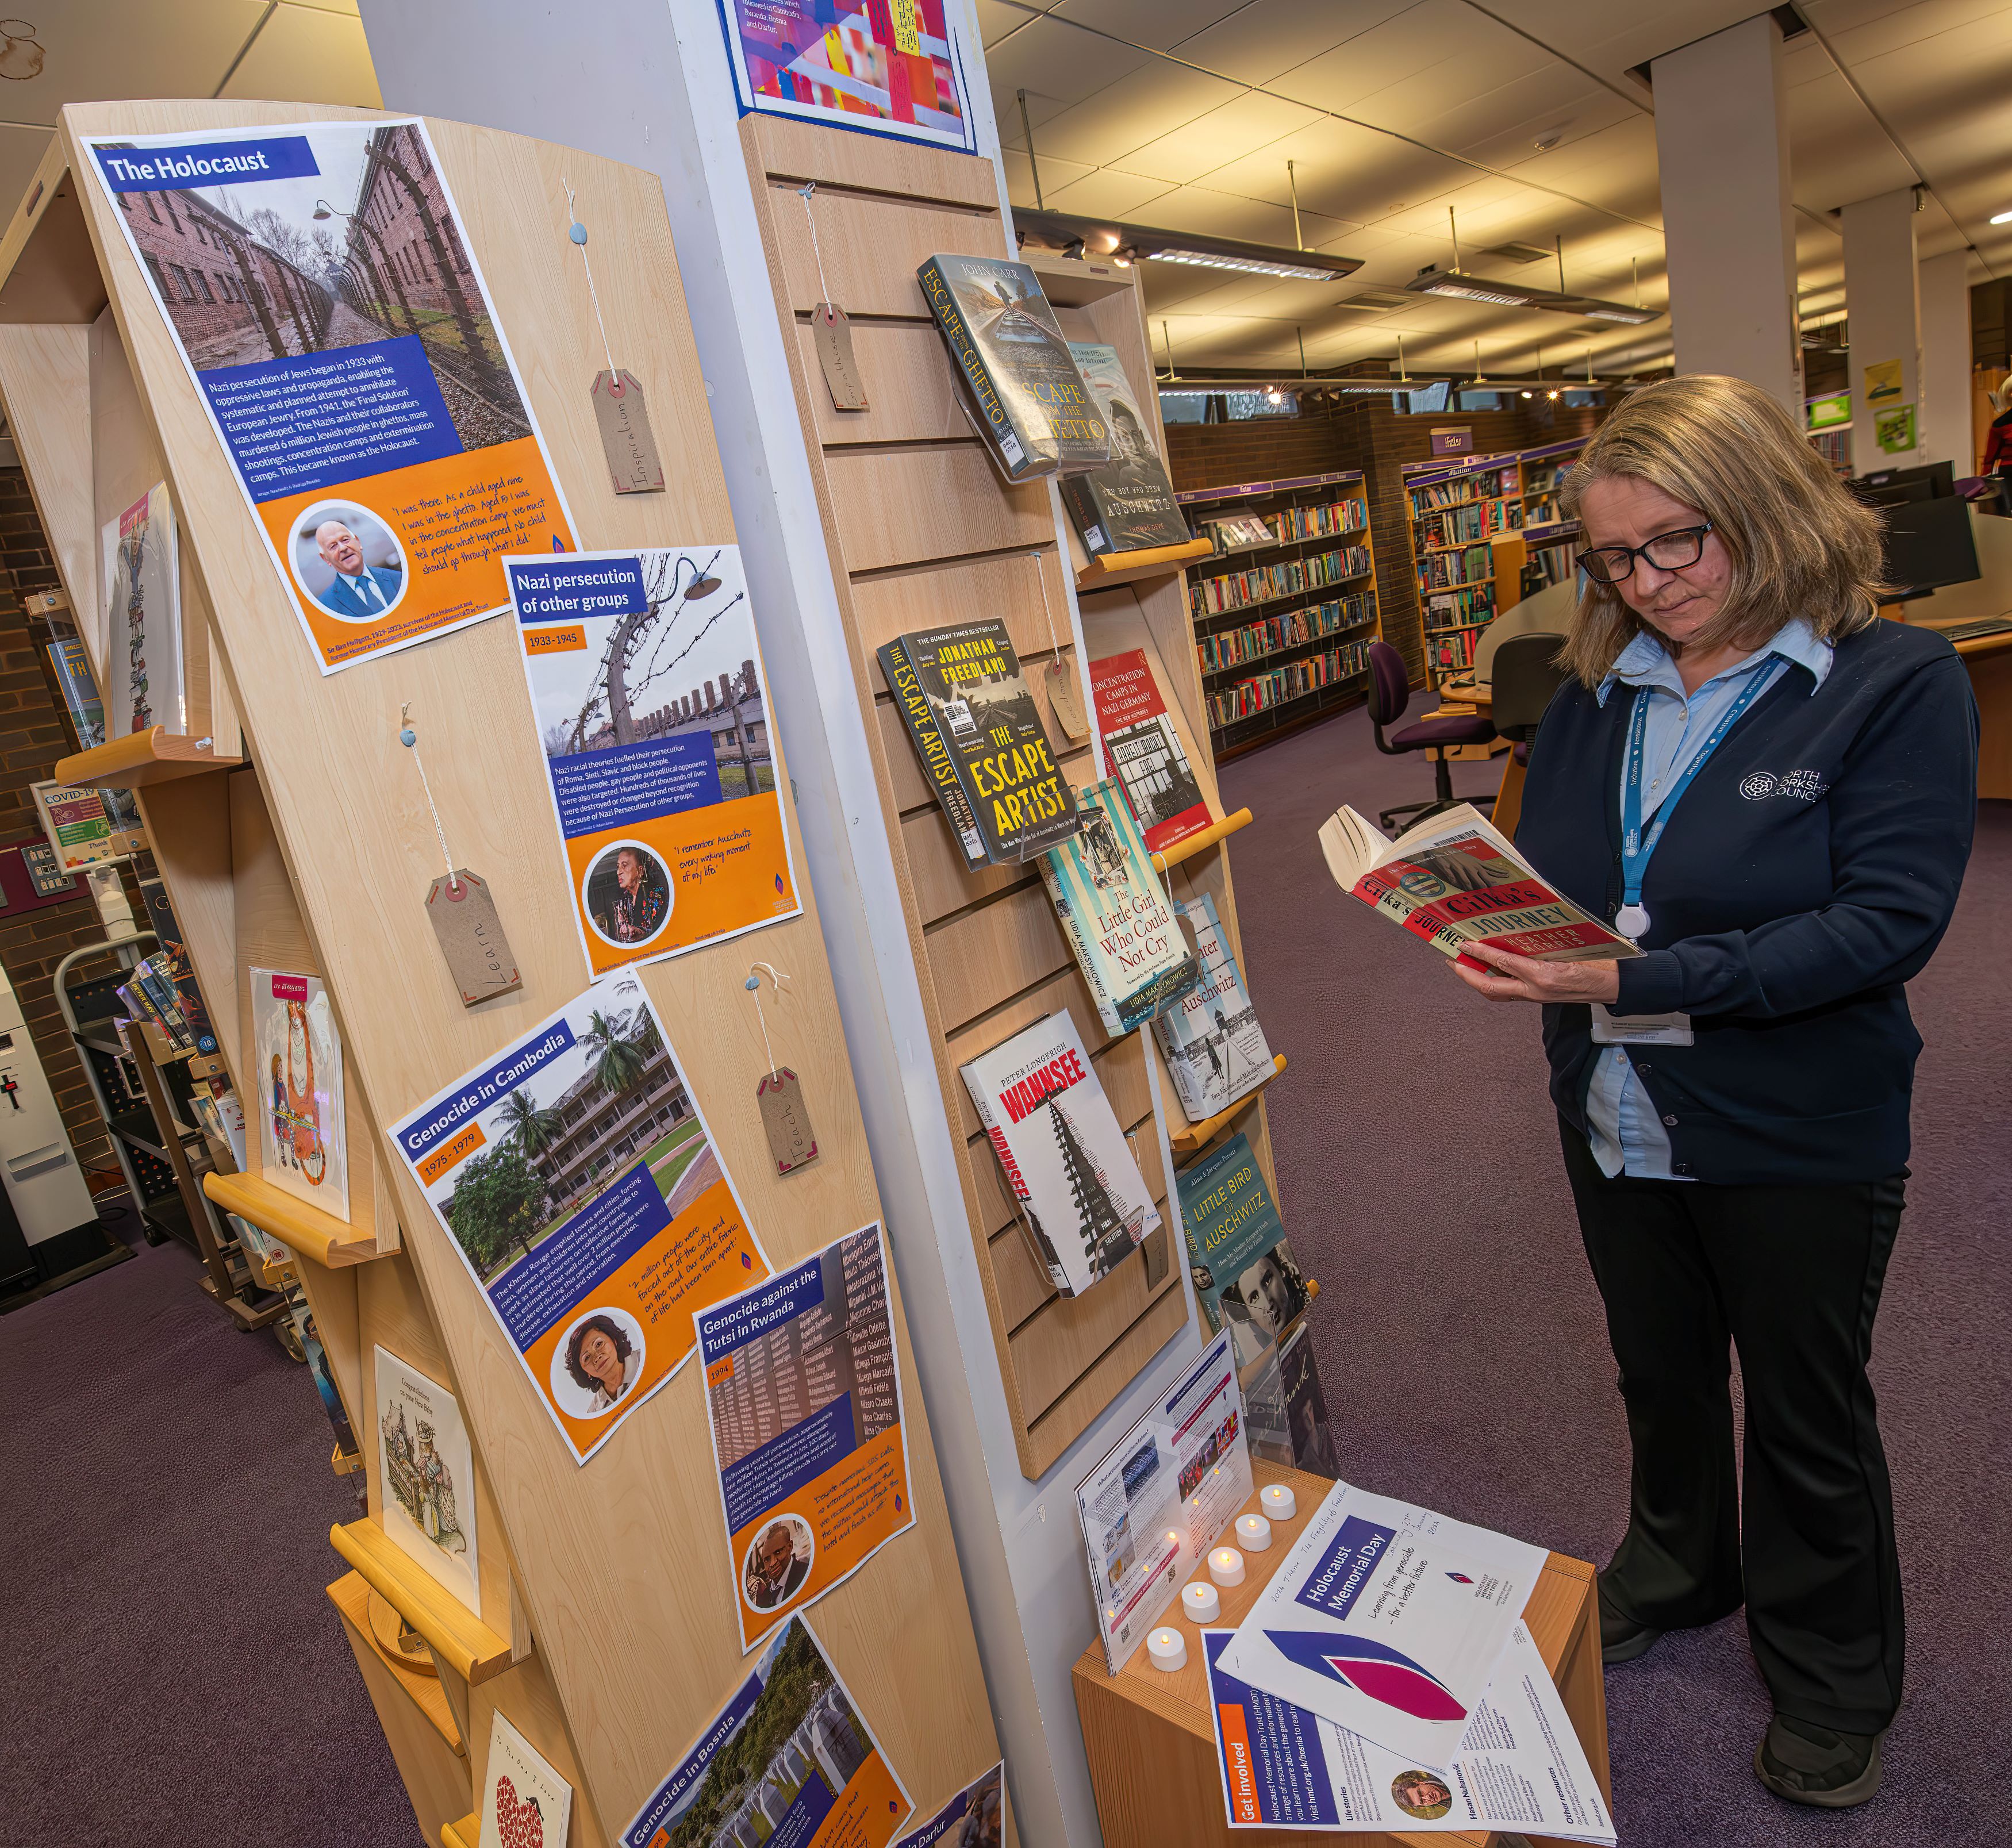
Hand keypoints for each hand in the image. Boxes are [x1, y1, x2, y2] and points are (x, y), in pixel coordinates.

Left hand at [1451, 941, 1620, 1004]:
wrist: (1612, 985)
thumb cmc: (1595, 964)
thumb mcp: (1568, 949)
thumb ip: (1539, 945)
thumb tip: (1513, 934)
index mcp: (1544, 974)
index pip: (1504, 962)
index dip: (1481, 953)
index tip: (1464, 944)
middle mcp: (1536, 989)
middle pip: (1491, 987)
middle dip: (1467, 976)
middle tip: (1452, 961)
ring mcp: (1536, 996)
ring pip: (1497, 993)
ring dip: (1477, 981)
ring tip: (1463, 966)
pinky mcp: (1539, 997)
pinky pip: (1510, 991)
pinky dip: (1495, 982)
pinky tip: (1488, 971)